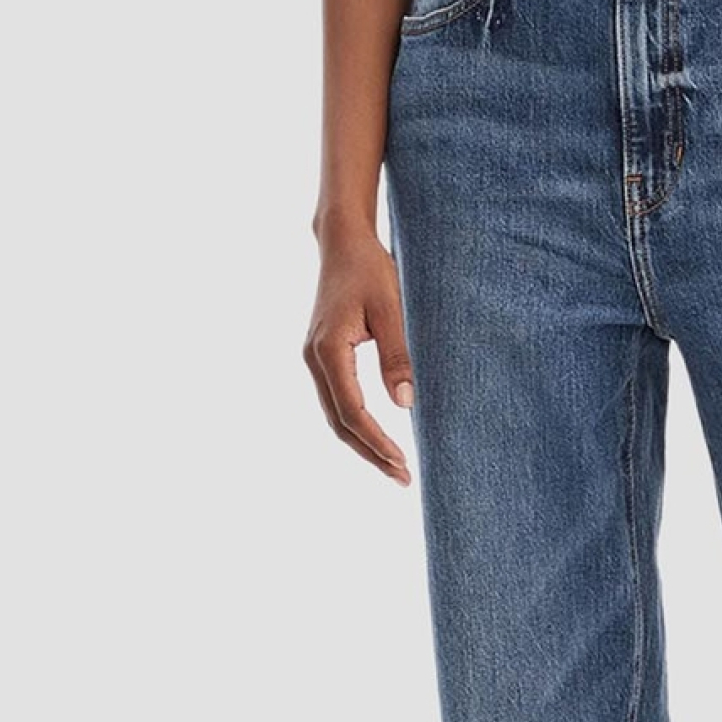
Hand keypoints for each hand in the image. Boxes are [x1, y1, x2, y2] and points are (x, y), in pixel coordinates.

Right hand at [305, 227, 414, 482]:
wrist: (343, 244)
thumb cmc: (371, 270)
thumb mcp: (393, 308)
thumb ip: (399, 355)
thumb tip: (406, 404)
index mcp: (328, 350)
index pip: (352, 411)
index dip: (377, 441)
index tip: (403, 463)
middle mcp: (314, 359)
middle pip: (339, 422)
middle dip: (370, 452)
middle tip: (403, 477)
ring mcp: (315, 359)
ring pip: (335, 415)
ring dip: (363, 442)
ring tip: (394, 466)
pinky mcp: (323, 356)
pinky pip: (337, 400)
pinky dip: (356, 423)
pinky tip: (378, 436)